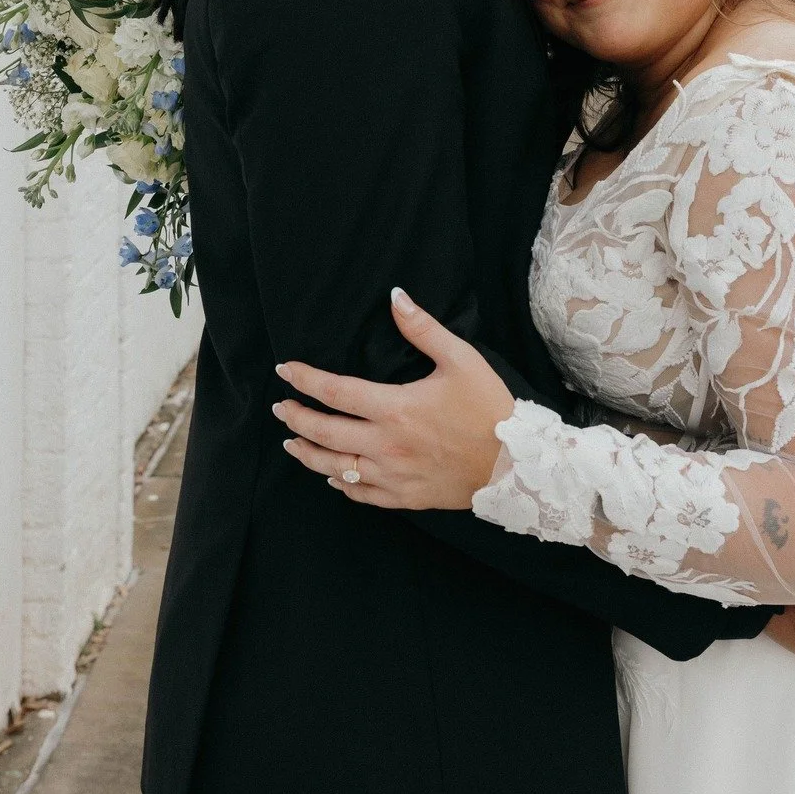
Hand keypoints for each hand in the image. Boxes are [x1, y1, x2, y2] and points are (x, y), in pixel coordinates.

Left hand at [274, 289, 514, 508]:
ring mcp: (392, 475)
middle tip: (280, 408)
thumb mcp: (460, 359)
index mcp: (394, 408)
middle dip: (296, 419)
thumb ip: (423, 328)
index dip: (304, 379)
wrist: (514, 463)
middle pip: (324, 433)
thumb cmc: (487, 407)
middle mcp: (385, 445)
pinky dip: (340, 483)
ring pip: (335, 467)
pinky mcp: (404, 496)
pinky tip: (332, 476)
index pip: (335, 392)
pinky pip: (361, 493)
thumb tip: (395, 297)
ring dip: (308, 454)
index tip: (285, 370)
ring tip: (292, 444)